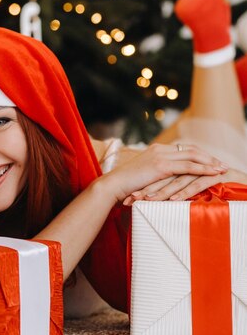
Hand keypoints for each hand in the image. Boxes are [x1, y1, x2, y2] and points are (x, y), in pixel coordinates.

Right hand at [101, 143, 226, 203]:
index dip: (199, 154)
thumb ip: (154, 173)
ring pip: (193, 155)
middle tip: (222, 164)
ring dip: (210, 162)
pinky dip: (204, 169)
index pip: (183, 148)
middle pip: (191, 149)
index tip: (211, 161)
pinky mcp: (161, 166)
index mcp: (155, 149)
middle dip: (208, 156)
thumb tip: (163, 180)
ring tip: (223, 168)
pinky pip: (188, 166)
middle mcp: (160, 149)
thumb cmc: (124, 185)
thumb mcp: (142, 175)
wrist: (112, 185)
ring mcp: (160, 156)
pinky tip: (214, 173)